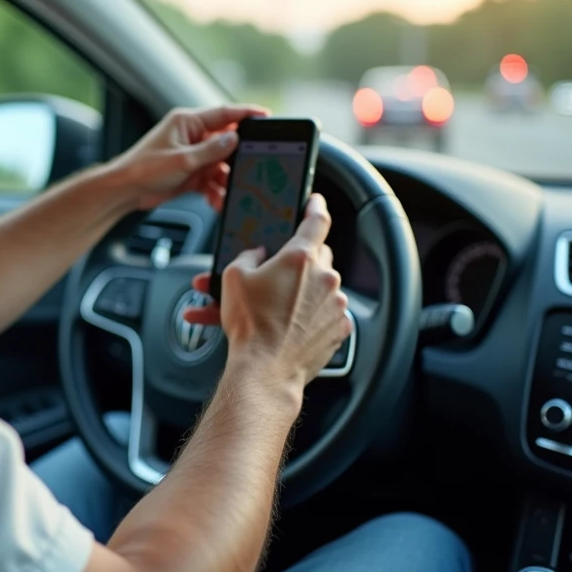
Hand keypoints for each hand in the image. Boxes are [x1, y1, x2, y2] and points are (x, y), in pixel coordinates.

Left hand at [109, 104, 268, 210]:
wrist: (125, 191)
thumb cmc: (144, 169)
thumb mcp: (182, 160)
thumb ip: (211, 150)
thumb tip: (235, 138)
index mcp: (188, 122)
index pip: (224, 113)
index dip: (246, 114)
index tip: (267, 116)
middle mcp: (192, 135)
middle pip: (226, 142)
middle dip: (238, 157)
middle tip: (254, 166)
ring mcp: (192, 155)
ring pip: (221, 165)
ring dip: (227, 180)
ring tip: (231, 192)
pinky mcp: (191, 173)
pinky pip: (211, 180)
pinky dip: (216, 191)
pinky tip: (218, 202)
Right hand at [184, 194, 351, 391]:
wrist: (265, 369)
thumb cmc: (250, 325)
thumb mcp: (233, 278)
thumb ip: (247, 256)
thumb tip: (256, 254)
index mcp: (301, 258)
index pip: (317, 220)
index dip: (315, 206)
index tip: (315, 202)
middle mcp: (325, 278)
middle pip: (317, 256)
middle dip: (298, 261)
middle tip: (276, 272)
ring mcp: (335, 304)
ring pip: (321, 286)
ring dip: (302, 291)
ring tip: (272, 307)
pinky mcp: (338, 328)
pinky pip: (326, 312)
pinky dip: (311, 315)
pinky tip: (286, 324)